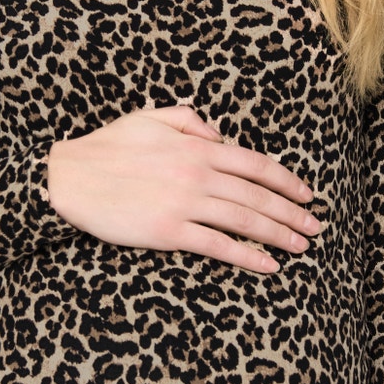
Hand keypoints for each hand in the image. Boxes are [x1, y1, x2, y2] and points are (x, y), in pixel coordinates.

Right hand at [44, 103, 320, 273]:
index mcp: (196, 147)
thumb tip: (219, 135)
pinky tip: (267, 266)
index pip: (255, 164)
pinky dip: (246, 256)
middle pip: (257, 196)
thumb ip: (190, 121)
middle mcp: (197, 174)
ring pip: (244, 221)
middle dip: (292, 213)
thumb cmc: (106, 148)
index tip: (307, 194)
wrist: (68, 178)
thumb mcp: (150, 118)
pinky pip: (217, 245)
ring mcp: (184, 204)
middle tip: (316, 227)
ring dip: (278, 235)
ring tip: (301, 247)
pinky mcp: (168, 232)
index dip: (286, 181)